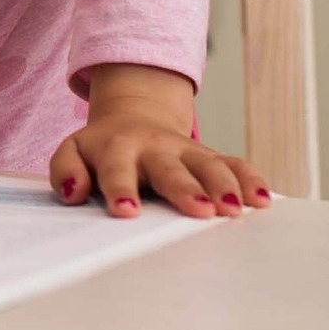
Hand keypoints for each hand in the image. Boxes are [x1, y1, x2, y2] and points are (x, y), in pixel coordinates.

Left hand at [50, 64, 271, 217]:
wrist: (131, 118)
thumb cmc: (100, 149)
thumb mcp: (73, 151)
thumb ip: (65, 170)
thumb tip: (72, 193)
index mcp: (117, 147)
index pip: (117, 169)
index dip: (121, 189)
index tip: (126, 211)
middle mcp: (155, 147)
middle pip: (171, 168)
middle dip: (186, 189)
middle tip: (200, 210)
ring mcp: (185, 150)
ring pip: (208, 164)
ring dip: (224, 185)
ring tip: (236, 210)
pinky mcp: (209, 155)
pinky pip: (234, 163)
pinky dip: (250, 179)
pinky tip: (263, 199)